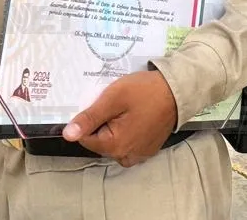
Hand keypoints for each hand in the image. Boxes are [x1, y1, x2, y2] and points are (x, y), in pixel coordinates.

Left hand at [61, 69, 176, 166]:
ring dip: (114, 128)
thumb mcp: (113, 98)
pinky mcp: (148, 149)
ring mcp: (139, 155)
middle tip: (114, 103)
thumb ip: (90, 117)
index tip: (100, 103)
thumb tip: (67, 135)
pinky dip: (127, 131)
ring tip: (125, 109)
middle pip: (100, 141)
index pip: (85, 137)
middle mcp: (126, 156)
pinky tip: (135, 115)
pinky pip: (128, 143)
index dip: (89, 119)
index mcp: (115, 146)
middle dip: (102, 123)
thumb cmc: (144, 91)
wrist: (178, 90)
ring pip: (114, 143)